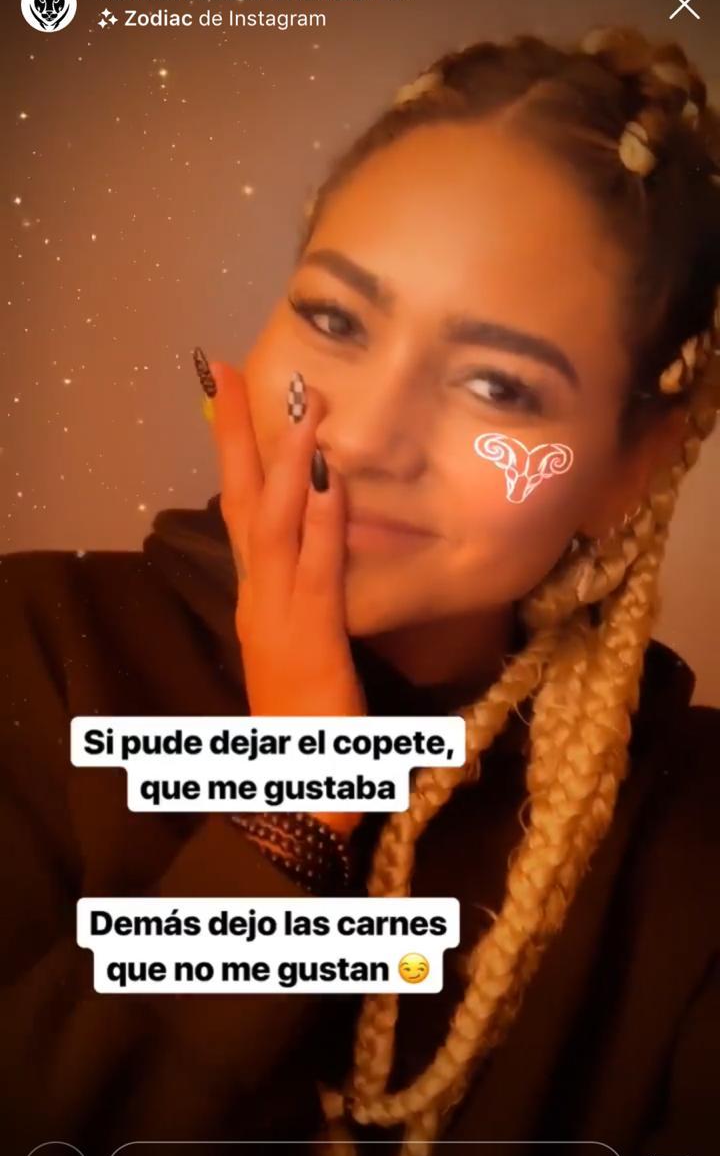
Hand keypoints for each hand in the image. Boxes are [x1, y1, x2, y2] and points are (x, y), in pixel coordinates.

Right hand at [209, 361, 366, 832]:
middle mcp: (259, 594)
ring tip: (299, 403)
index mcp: (258, 596)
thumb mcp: (299, 649)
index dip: (236, 453)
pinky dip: (324, 520)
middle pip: (243, 500)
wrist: (294, 788)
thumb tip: (315, 556)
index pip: (242, 511)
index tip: (228, 397)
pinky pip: (319, 568)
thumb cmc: (302, 724)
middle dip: (236, 432)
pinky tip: (332, 479)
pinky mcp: (311, 635)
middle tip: (226, 366)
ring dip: (288, 460)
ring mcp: (280, 612)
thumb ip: (304, 601)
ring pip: (278, 524)